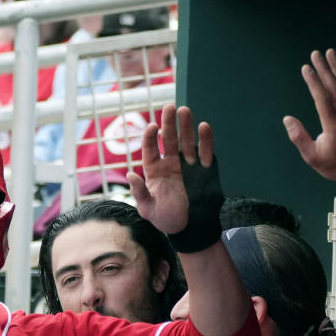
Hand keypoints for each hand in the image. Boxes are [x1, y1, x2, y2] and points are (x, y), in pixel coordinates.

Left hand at [127, 104, 213, 234]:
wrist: (190, 228)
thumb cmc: (165, 219)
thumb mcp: (148, 209)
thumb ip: (140, 192)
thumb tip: (130, 174)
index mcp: (154, 171)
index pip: (150, 149)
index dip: (151, 137)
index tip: (153, 126)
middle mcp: (170, 164)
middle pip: (169, 139)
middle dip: (169, 123)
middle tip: (169, 106)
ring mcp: (188, 165)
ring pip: (186, 141)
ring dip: (186, 126)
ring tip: (184, 110)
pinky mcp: (205, 169)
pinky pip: (205, 152)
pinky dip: (205, 140)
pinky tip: (203, 126)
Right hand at [283, 49, 335, 198]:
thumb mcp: (312, 157)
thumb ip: (299, 138)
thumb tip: (287, 120)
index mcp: (333, 126)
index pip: (322, 98)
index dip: (313, 82)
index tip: (306, 68)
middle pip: (334, 87)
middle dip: (323, 69)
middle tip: (315, 54)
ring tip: (329, 53)